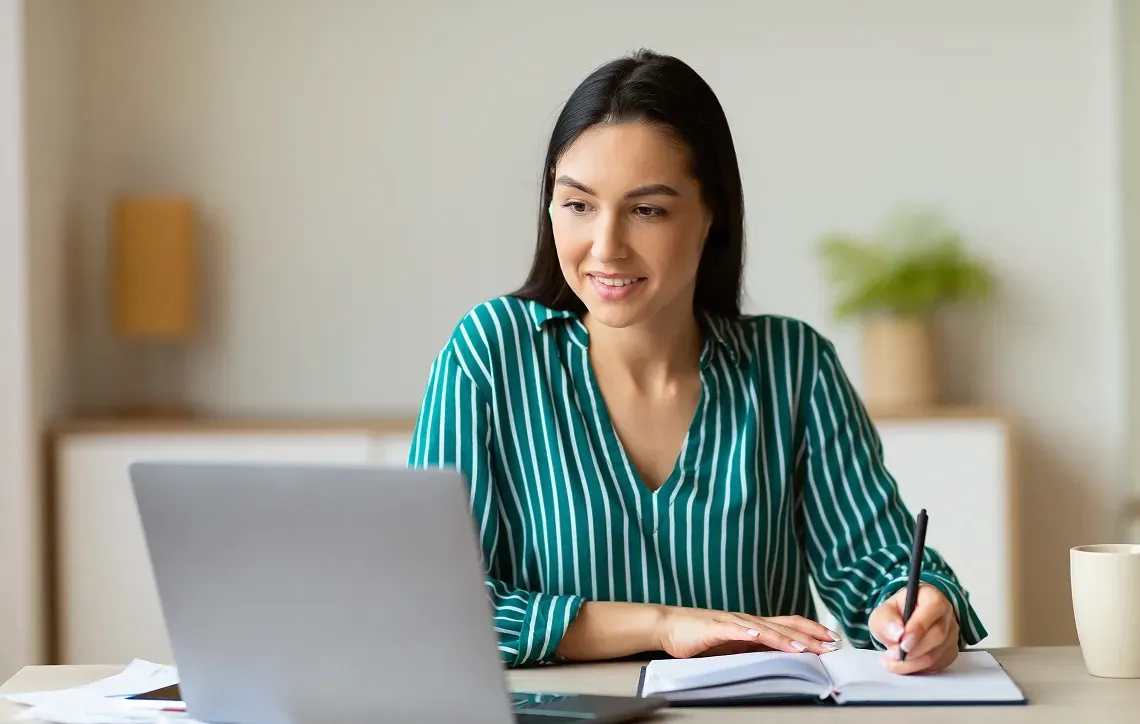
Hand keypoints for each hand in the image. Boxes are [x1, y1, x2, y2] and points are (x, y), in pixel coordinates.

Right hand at [654, 606, 840, 658]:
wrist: (670, 625)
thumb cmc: (700, 635)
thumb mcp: (734, 644)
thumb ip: (754, 647)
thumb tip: (780, 655)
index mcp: (753, 624)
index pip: (788, 624)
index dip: (811, 630)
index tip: (832, 639)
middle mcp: (747, 620)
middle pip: (783, 627)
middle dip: (809, 636)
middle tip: (831, 644)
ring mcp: (731, 622)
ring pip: (764, 629)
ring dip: (785, 638)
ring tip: (803, 647)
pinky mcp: (714, 627)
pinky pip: (733, 629)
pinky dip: (747, 632)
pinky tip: (759, 635)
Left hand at [869, 583, 958, 673]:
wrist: (901, 625)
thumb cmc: (895, 615)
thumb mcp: (882, 613)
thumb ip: (885, 620)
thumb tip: (897, 633)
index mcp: (932, 597)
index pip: (933, 609)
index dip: (918, 627)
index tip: (902, 642)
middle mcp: (946, 615)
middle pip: (938, 635)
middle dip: (913, 649)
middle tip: (894, 654)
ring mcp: (951, 635)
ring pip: (936, 654)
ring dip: (911, 662)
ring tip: (891, 659)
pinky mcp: (950, 653)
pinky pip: (936, 666)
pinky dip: (917, 668)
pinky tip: (903, 664)